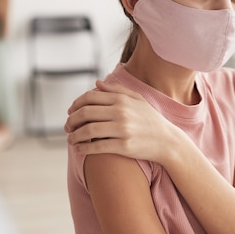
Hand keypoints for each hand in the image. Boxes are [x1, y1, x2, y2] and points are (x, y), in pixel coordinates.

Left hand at [65, 80, 183, 161]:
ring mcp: (123, 129)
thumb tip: (96, 84)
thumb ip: (117, 90)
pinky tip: (79, 149)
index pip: (90, 98)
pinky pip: (97, 147)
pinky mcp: (124, 146)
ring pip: (88, 130)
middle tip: (67, 127)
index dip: (75, 105)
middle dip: (71, 120)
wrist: (167, 141)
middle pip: (85, 113)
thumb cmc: (150, 120)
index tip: (70, 113)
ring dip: (74, 136)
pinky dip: (84, 148)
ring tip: (71, 140)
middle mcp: (121, 112)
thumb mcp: (138, 100)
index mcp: (122, 100)